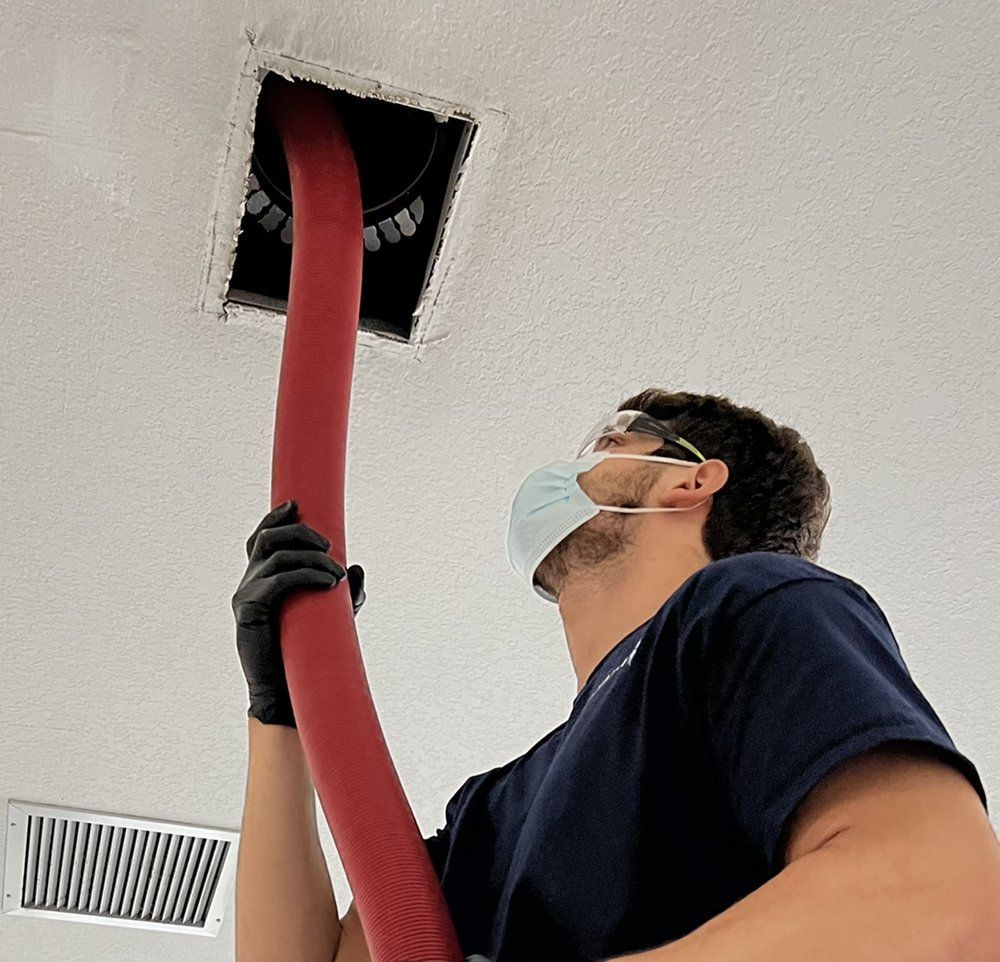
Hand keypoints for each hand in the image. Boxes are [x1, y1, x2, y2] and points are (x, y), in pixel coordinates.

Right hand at [232, 500, 364, 727]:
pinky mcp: (249, 611)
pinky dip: (305, 575)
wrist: (287, 690)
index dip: (274, 518)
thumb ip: (346, 593)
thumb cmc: (307, 651)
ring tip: (337, 573)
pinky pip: (277, 580)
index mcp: (261, 579)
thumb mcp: (331, 617)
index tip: (297, 506)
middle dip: (300, 533)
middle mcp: (249, 582)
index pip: (260, 539)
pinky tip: (328, 582)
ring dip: (311, 557)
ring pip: (275, 556)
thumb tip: (358, 567)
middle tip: (329, 545)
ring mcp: (246, 596)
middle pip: (267, 539)